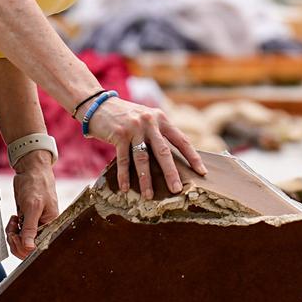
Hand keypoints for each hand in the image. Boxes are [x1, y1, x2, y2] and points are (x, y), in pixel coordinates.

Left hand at [6, 153, 61, 258]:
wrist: (31, 170)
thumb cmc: (36, 184)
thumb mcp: (33, 206)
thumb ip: (30, 228)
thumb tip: (30, 248)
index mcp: (51, 226)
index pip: (38, 248)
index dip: (24, 247)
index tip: (16, 236)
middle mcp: (44, 229)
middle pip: (28, 250)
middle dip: (16, 242)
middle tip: (12, 229)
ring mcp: (34, 226)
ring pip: (20, 243)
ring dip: (12, 235)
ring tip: (13, 222)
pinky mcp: (26, 222)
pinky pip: (17, 235)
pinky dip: (12, 230)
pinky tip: (13, 219)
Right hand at [86, 98, 205, 199]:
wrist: (99, 105)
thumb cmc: (126, 117)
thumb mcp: (147, 119)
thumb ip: (159, 134)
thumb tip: (173, 160)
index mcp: (161, 119)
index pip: (181, 140)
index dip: (192, 157)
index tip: (201, 171)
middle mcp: (150, 122)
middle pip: (164, 152)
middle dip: (171, 173)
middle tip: (176, 189)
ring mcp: (134, 128)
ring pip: (143, 159)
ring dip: (145, 179)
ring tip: (149, 196)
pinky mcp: (119, 135)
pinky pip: (123, 160)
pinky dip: (124, 176)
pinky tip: (126, 188)